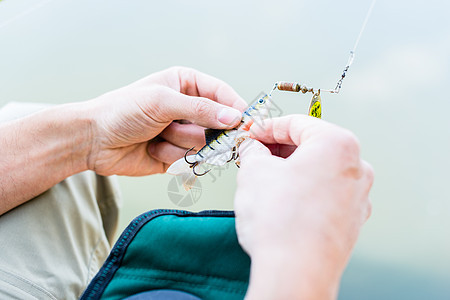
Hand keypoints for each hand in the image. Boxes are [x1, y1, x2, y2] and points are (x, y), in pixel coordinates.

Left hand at [85, 67, 246, 175]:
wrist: (94, 140)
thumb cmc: (123, 111)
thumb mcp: (162, 102)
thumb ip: (200, 110)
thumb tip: (234, 117)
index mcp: (186, 84)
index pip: (222, 93)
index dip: (235, 107)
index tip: (243, 123)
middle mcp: (188, 108)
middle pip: (218, 124)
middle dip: (198, 129)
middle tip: (176, 127)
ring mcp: (183, 132)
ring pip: (204, 145)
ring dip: (179, 143)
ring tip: (156, 135)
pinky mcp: (177, 154)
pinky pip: (190, 160)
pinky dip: (170, 156)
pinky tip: (152, 148)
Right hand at [234, 115, 373, 299]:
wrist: (295, 273)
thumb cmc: (281, 223)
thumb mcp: (254, 171)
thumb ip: (253, 150)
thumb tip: (252, 147)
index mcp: (338, 145)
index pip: (297, 123)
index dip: (267, 127)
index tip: (252, 134)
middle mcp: (356, 168)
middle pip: (311, 146)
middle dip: (279, 149)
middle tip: (254, 154)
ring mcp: (357, 196)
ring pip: (318, 171)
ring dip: (291, 170)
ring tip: (264, 178)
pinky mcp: (351, 219)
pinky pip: (324, 193)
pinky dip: (304, 190)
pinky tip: (281, 200)